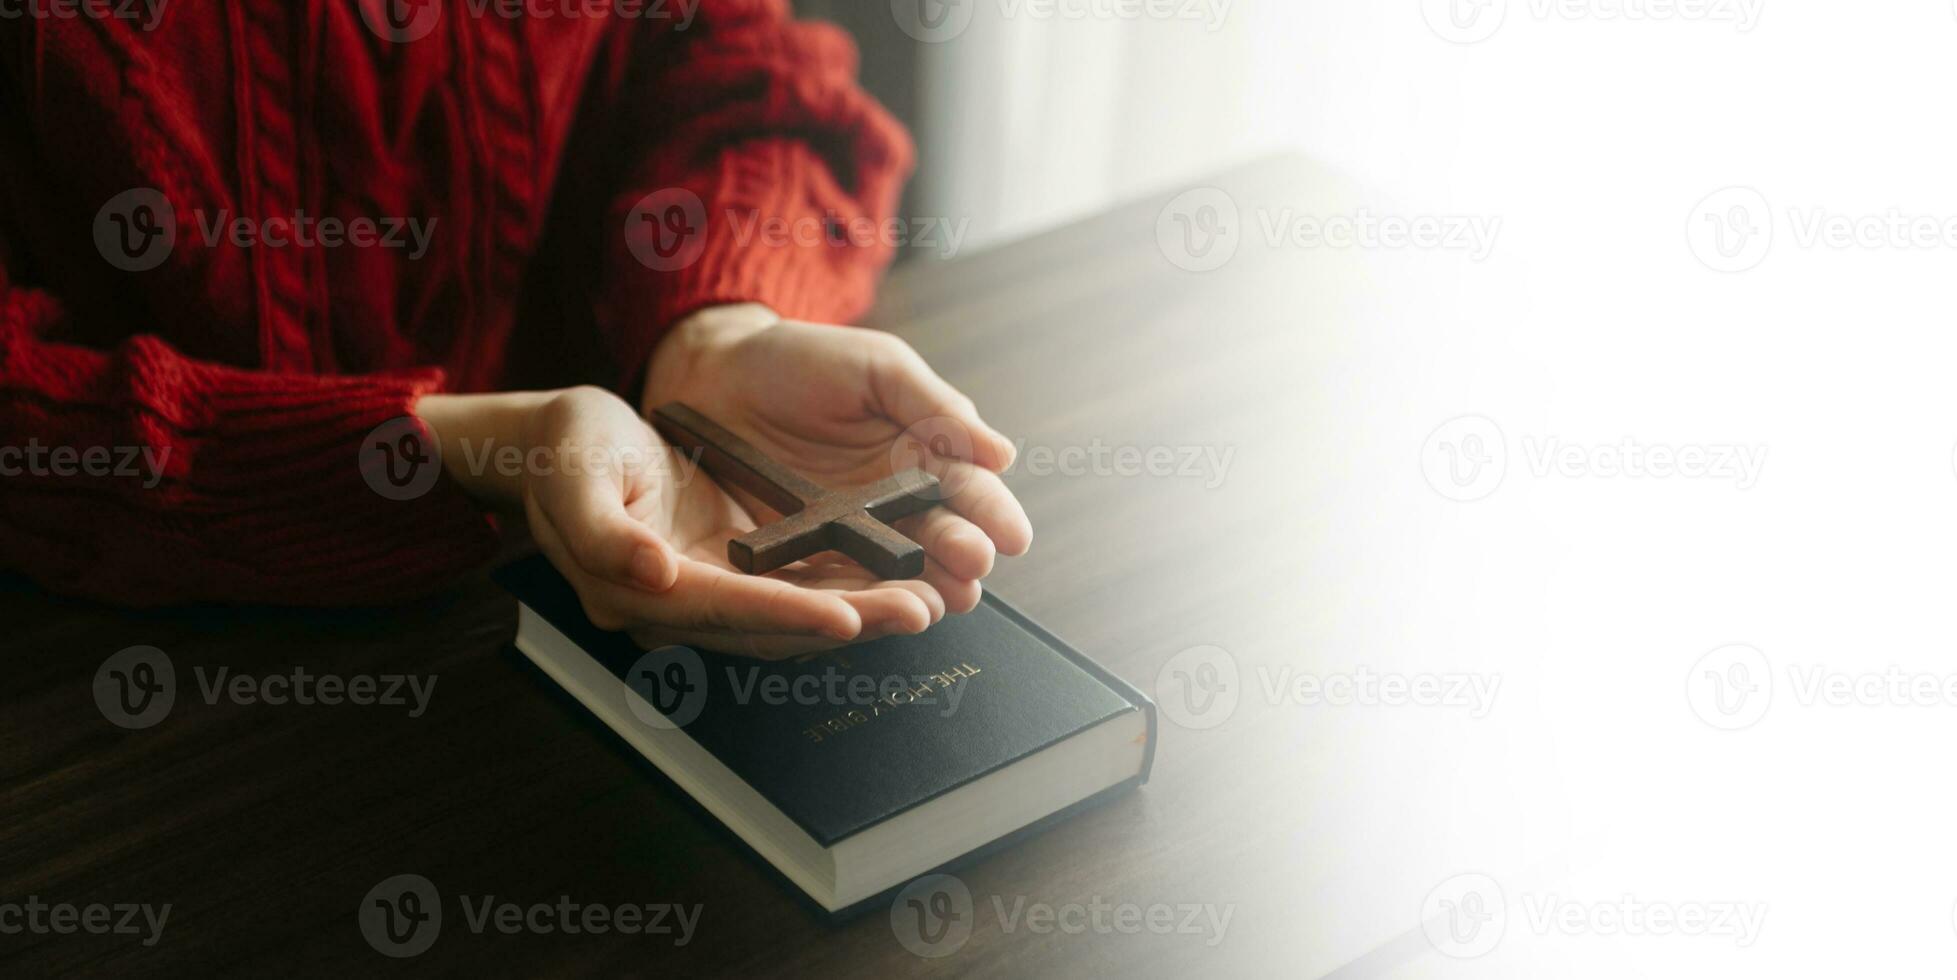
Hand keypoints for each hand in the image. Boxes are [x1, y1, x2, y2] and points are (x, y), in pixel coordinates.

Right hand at [418, 386, 948, 657]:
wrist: (565, 442)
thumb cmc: (567, 447)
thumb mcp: (574, 471)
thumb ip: (602, 530)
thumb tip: (653, 573)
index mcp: (630, 589)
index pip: (723, 609)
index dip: (788, 614)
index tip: (848, 617)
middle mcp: (674, 605)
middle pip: (772, 627)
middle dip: (850, 622)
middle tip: (921, 610)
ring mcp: (704, 592)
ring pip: (793, 616)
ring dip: (861, 612)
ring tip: (927, 602)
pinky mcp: (728, 573)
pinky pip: (795, 589)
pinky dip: (846, 588)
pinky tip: (896, 579)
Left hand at [643, 303, 1031, 616]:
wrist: (715, 373)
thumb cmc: (801, 359)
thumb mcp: (878, 368)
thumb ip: (936, 408)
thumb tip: (1002, 452)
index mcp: (924, 453)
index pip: (970, 489)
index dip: (993, 513)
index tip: (1012, 536)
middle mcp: (896, 500)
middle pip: (941, 537)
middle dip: (963, 555)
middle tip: (973, 569)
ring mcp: (850, 531)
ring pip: (898, 568)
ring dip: (923, 587)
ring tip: (938, 600)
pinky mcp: (804, 553)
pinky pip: (836, 580)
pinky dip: (859, 595)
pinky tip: (877, 606)